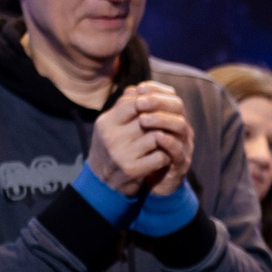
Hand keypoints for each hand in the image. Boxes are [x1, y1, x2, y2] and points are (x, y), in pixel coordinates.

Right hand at [87, 81, 191, 196]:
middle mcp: (111, 136)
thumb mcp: (111, 126)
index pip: (135, 102)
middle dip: (162, 121)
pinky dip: (166, 156)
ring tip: (166, 141)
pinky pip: (160, 156)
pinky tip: (163, 157)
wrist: (102, 183)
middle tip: (170, 124)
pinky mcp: (132, 170)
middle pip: (147, 118)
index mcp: (106, 122)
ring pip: (157, 136)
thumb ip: (125, 107)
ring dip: (166, 138)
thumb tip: (142, 87)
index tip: (161, 108)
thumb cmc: (111, 148)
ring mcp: (121, 154)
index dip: (152, 103)